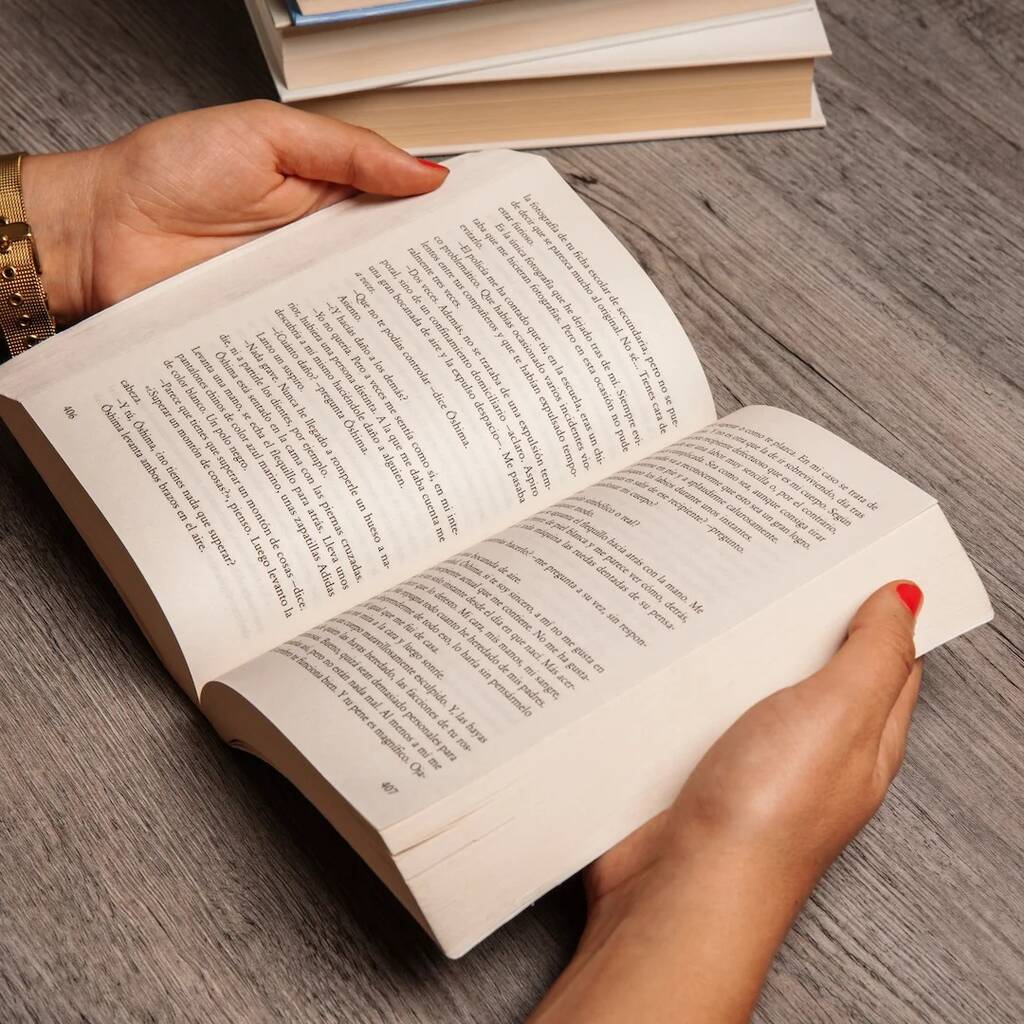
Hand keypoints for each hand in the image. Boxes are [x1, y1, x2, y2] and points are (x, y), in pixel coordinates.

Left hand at [19, 100, 447, 322]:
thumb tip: (426, 172)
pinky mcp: (275, 335)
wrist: (99, 233)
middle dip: (428, 289)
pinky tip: (371, 366)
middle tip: (472, 306)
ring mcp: (298, 297)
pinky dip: (342, 359)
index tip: (483, 243)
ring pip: (360, 316)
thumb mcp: (268, 136)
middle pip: (389, 272)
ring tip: (436, 344)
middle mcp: (319, 250)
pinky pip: (318, 348)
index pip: (402, 212)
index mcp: (329, 195)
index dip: (441, 226)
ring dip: (391, 329)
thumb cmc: (170, 171)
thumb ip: (348, 151)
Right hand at [531, 580, 923, 1023]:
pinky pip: (697, 703)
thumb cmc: (768, 815)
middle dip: (798, 612)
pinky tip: (672, 644)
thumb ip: (872, 655)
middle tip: (776, 552)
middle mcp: (808, 748)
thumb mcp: (838, 716)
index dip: (877, 606)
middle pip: (812, 664)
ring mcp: (749, 757)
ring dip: (737, 642)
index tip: (852, 553)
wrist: (683, 888)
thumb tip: (905, 597)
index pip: (885, 659)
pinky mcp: (695, 763)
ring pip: (749, 680)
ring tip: (718, 583)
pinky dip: (690, 673)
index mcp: (861, 738)